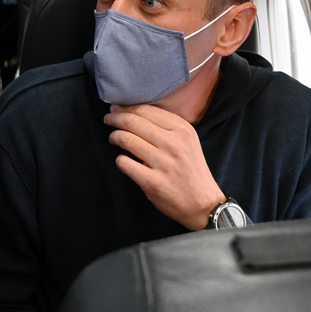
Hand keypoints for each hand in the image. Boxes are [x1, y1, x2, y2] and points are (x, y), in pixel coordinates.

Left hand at [104, 104, 224, 229]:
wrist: (203, 204)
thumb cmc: (190, 170)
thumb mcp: (187, 141)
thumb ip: (165, 126)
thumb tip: (133, 111)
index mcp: (182, 130)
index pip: (145, 110)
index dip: (125, 107)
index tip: (116, 107)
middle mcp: (174, 144)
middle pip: (133, 121)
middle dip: (114, 118)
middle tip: (108, 119)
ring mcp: (164, 163)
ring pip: (126, 139)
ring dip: (114, 136)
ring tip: (113, 138)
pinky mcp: (153, 182)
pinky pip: (125, 163)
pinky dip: (119, 159)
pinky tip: (123, 160)